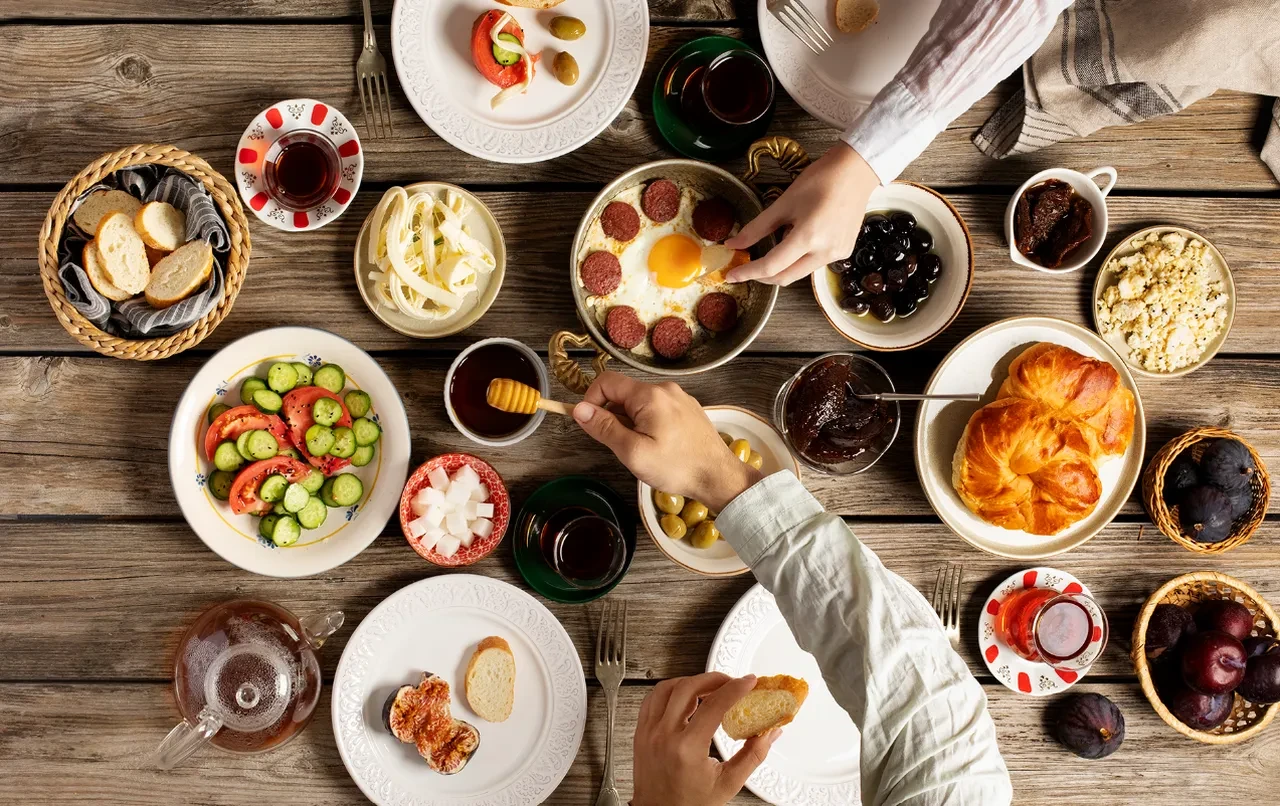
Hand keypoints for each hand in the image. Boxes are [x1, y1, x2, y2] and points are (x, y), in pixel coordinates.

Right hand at [572, 373, 761, 511]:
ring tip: (643, 449)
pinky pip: (657, 409)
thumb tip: (579, 409)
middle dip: (613, 416)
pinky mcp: (688, 409)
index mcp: (649, 395)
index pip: (606, 381)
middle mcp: (665, 389)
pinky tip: (659, 446)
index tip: (592, 425)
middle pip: (623, 393)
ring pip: (640, 403)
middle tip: (622, 445)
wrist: (718, 477)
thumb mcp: (633, 452)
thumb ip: (604, 428)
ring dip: (631, 422)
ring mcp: (679, 398)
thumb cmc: (676, 467)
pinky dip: (648, 423)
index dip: (591, 401)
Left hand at [632, 673, 781, 805]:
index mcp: (687, 749)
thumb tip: (770, 732)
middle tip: (730, 682)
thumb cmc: (689, 805)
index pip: (714, 705)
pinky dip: (670, 691)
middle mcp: (663, 736)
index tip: (748, 682)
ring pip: (667, 688)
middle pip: (688, 688)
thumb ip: (753, 755)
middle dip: (713, 679)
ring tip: (708, 687)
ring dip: (690, 682)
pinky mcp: (640, 733)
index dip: (735, 688)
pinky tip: (683, 696)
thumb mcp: (728, 784)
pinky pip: (652, 699)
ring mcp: (648, 732)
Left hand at [725, 142, 878, 285]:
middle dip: (763, 276)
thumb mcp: (783, 203)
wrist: (855, 172)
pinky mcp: (844, 252)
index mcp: (808, 237)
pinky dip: (798, 259)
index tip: (731, 275)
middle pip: (785, 277)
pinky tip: (797, 240)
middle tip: (745, 267)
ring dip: (781, 267)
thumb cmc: (820, 180)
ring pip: (799, 272)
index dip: (748, 273)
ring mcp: (836, 255)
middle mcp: (825, 252)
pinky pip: (814, 264)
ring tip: (774, 245)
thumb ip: (757, 228)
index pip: (772, 266)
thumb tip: (733, 244)